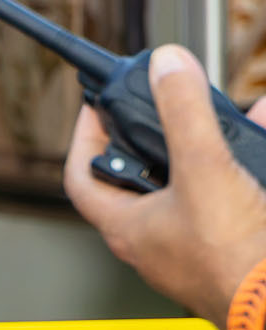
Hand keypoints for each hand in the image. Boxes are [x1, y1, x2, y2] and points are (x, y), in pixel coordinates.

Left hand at [63, 45, 265, 322]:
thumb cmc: (238, 265)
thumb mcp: (204, 170)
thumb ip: (183, 113)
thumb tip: (165, 65)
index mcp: (129, 228)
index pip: (82, 176)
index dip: (83, 137)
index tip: (97, 106)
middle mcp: (158, 242)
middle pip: (144, 175)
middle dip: (162, 134)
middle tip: (169, 106)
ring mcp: (198, 250)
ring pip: (199, 185)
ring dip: (213, 147)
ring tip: (230, 116)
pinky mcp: (237, 252)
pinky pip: (237, 199)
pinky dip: (248, 166)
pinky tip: (263, 136)